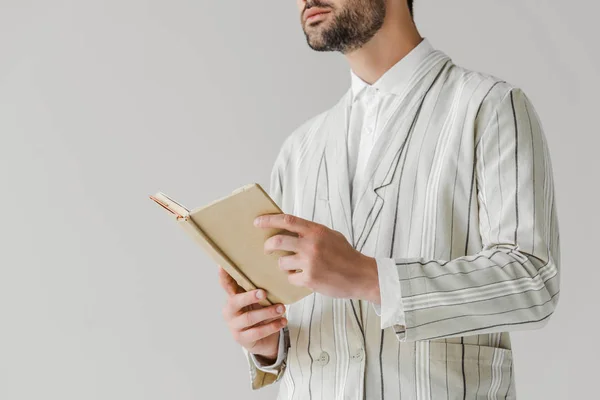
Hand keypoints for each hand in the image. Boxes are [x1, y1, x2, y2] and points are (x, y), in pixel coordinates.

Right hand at [218, 266, 286, 360]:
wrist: (262, 339)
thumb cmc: (259, 312)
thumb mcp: (257, 300)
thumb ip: (257, 288)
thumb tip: (270, 271)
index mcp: (232, 297)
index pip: (226, 285)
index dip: (224, 276)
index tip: (222, 266)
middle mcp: (229, 311)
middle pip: (236, 302)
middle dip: (249, 296)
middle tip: (263, 293)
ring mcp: (234, 326)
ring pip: (249, 318)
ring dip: (267, 312)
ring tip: (282, 308)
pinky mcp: (242, 338)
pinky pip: (258, 332)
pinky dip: (272, 326)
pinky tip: (282, 321)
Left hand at [254, 214, 380, 302]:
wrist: (361, 275)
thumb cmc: (346, 255)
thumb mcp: (330, 236)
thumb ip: (312, 232)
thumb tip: (289, 229)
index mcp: (316, 231)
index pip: (287, 221)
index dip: (269, 220)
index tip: (257, 222)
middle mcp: (311, 245)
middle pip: (277, 242)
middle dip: (268, 246)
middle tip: (267, 249)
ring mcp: (310, 262)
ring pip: (281, 263)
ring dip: (283, 265)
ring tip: (293, 267)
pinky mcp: (310, 279)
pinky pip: (290, 278)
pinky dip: (293, 278)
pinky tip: (303, 277)